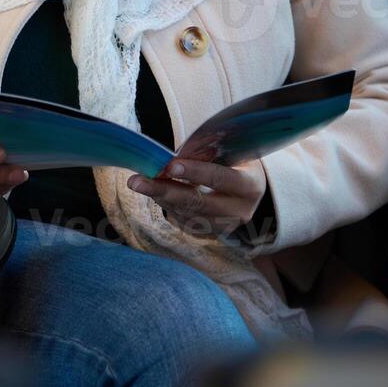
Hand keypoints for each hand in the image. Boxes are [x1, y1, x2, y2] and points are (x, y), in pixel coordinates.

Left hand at [126, 158, 267, 235]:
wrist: (250, 191)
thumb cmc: (237, 163)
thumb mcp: (232, 153)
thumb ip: (208, 154)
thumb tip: (173, 156)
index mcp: (250, 186)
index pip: (220, 178)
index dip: (195, 172)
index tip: (169, 164)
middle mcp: (239, 210)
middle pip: (197, 202)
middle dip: (164, 190)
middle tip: (136, 181)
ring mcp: (224, 226)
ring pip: (186, 213)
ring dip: (160, 197)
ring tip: (138, 182)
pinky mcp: (210, 233)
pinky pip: (183, 220)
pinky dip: (166, 204)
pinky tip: (153, 191)